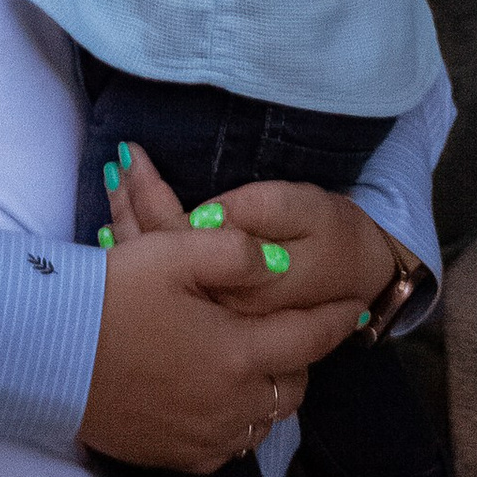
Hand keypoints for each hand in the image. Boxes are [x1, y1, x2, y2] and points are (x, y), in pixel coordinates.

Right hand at [79, 217, 366, 472]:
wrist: (49, 354)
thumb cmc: (113, 296)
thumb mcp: (174, 252)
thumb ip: (237, 251)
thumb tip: (279, 262)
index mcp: (240, 352)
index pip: (310, 338)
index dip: (335, 320)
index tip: (353, 307)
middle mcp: (232, 405)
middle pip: (293, 387)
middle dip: (301, 357)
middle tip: (292, 329)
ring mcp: (206, 438)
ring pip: (264, 420)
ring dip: (270, 390)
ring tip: (256, 360)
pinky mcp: (178, 457)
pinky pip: (230, 445)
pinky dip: (237, 421)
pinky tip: (219, 397)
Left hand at [102, 136, 399, 322]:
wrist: (363, 281)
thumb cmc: (333, 238)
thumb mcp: (305, 212)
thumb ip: (254, 214)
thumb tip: (202, 215)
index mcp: (235, 283)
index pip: (175, 234)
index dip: (148, 193)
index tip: (129, 154)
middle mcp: (215, 311)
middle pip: (155, 256)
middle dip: (129, 206)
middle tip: (114, 162)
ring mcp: (212, 321)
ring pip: (154, 272)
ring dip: (128, 225)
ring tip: (112, 184)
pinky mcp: (215, 321)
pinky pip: (165, 287)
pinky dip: (138, 253)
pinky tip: (121, 234)